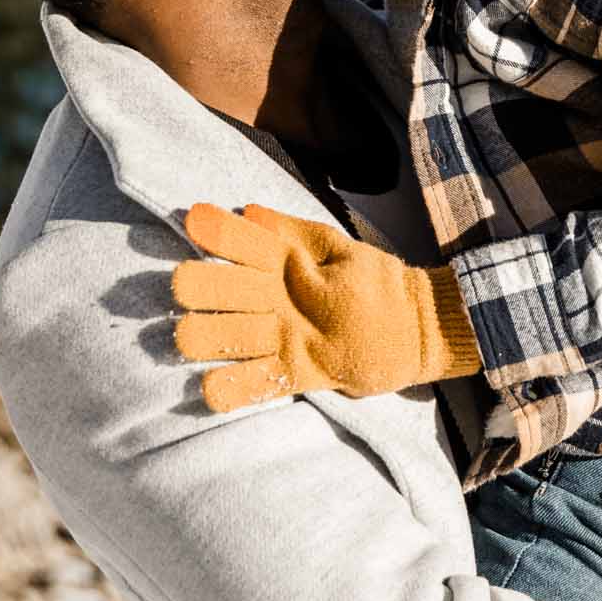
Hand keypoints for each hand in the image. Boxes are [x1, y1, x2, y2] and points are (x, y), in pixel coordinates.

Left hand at [172, 202, 480, 412]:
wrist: (422, 329)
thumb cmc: (375, 283)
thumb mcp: (339, 245)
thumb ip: (290, 230)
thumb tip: (246, 211)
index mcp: (298, 262)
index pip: (249, 239)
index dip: (216, 229)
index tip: (192, 220)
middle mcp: (291, 299)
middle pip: (227, 288)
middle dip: (194, 284)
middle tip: (180, 286)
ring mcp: (296, 339)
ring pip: (232, 337)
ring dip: (199, 335)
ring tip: (184, 336)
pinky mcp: (303, 374)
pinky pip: (261, 385)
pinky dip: (231, 390)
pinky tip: (208, 388)